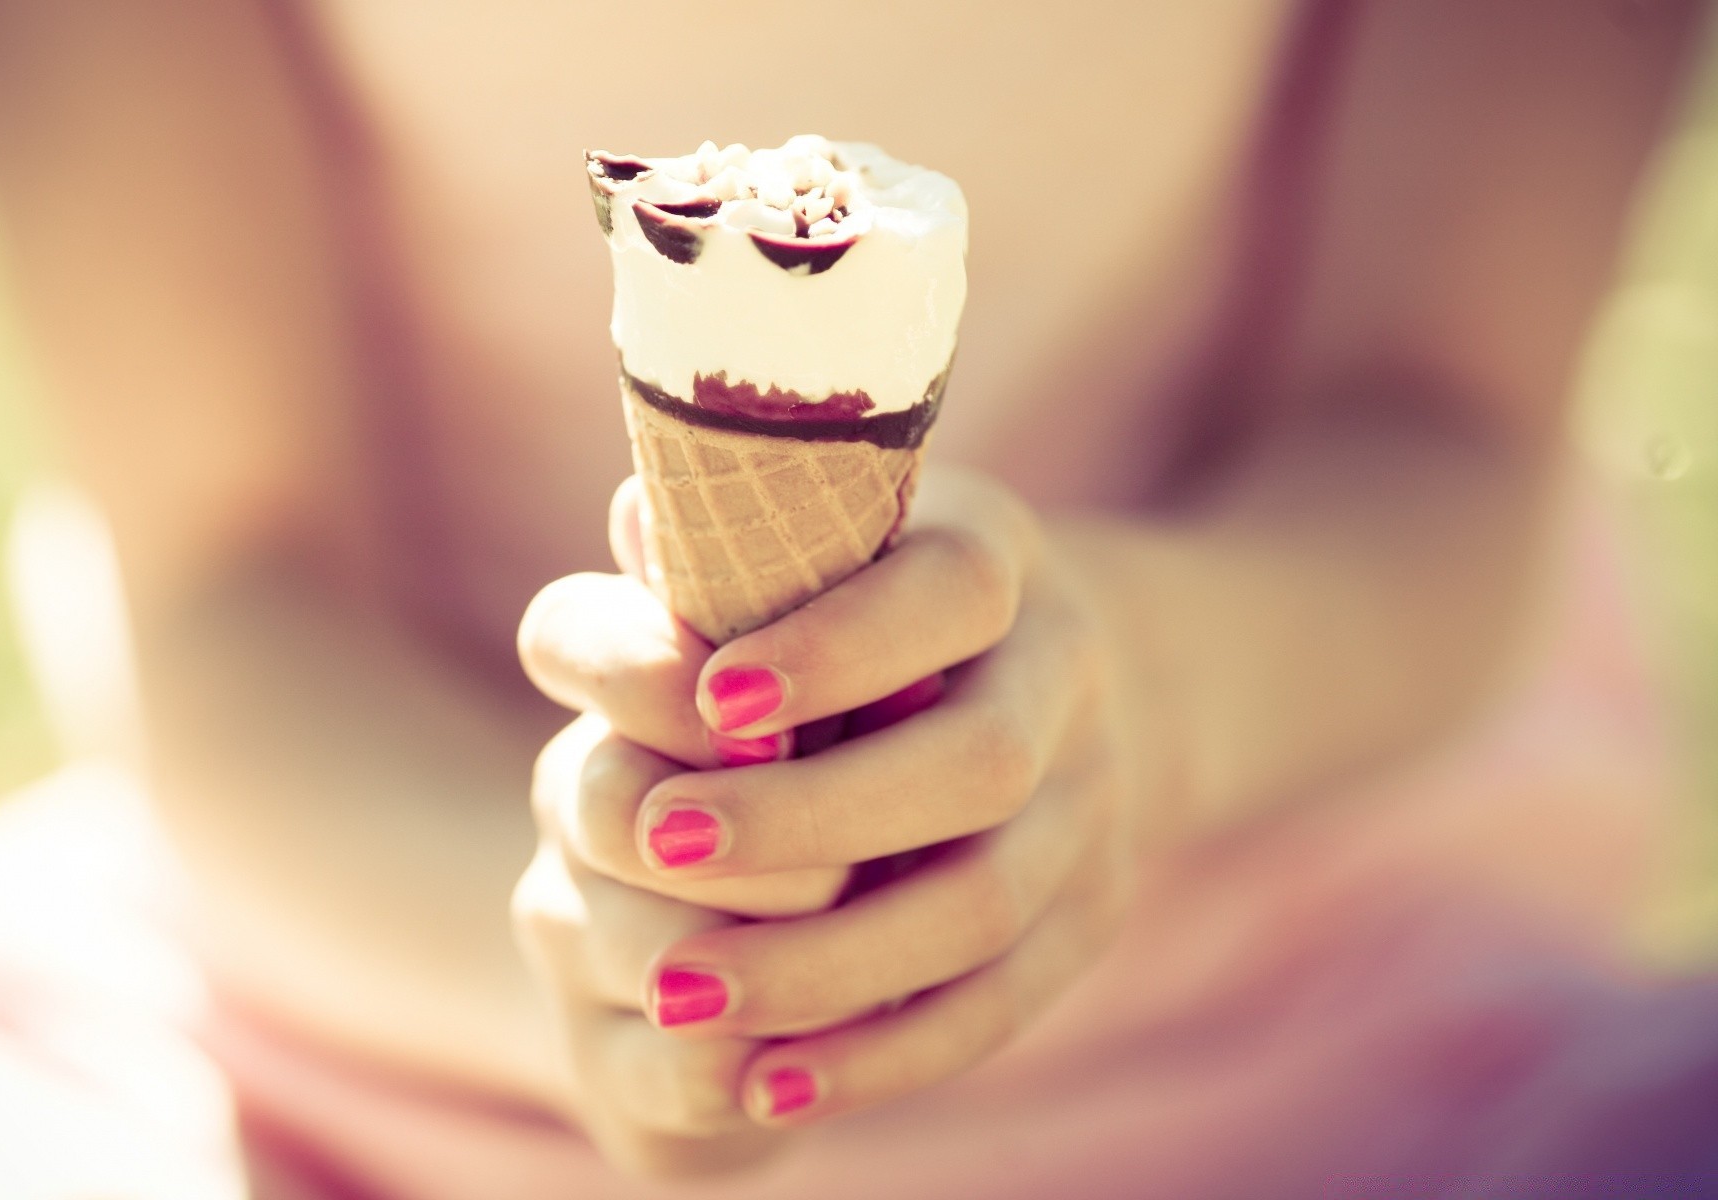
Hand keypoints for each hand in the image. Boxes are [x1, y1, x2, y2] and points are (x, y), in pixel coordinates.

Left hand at [513, 464, 1129, 1167]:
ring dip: (827, 962)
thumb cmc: (879, 595)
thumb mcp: (828, 537)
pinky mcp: (1088, 917)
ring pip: (983, 907)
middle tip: (657, 842)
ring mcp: (1094, 808)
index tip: (711, 696)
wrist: (1061, 676)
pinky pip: (996, 1006)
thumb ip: (730, 547)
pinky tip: (769, 1081)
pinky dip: (881, 1052)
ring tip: (677, 993)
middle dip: (812, 814)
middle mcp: (1069, 680)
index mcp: (1000, 559)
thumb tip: (636, 529)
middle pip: (977, 765)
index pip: (951, 592)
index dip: (840, 645)